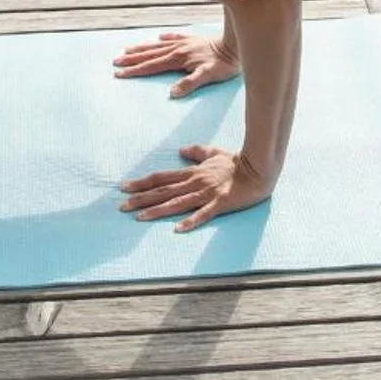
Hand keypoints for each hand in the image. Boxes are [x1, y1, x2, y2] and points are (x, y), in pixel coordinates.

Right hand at [111, 31, 238, 96]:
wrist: (237, 45)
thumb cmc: (224, 64)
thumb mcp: (208, 76)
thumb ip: (190, 83)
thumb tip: (172, 93)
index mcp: (178, 59)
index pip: (151, 66)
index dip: (134, 71)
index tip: (119, 74)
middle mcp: (178, 49)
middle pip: (150, 55)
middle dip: (132, 59)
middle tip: (115, 61)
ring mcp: (184, 43)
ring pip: (158, 46)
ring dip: (142, 48)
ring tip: (128, 49)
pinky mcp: (193, 40)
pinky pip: (175, 37)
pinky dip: (166, 38)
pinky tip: (160, 37)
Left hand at [120, 145, 272, 230]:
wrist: (259, 169)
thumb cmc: (237, 162)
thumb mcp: (214, 153)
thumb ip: (197, 152)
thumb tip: (182, 150)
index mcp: (192, 173)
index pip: (162, 178)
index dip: (142, 183)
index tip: (124, 187)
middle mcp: (195, 182)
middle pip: (163, 191)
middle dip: (141, 198)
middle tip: (121, 206)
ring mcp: (207, 193)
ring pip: (177, 202)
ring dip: (157, 210)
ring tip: (139, 217)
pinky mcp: (220, 203)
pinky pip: (203, 214)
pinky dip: (190, 221)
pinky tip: (177, 229)